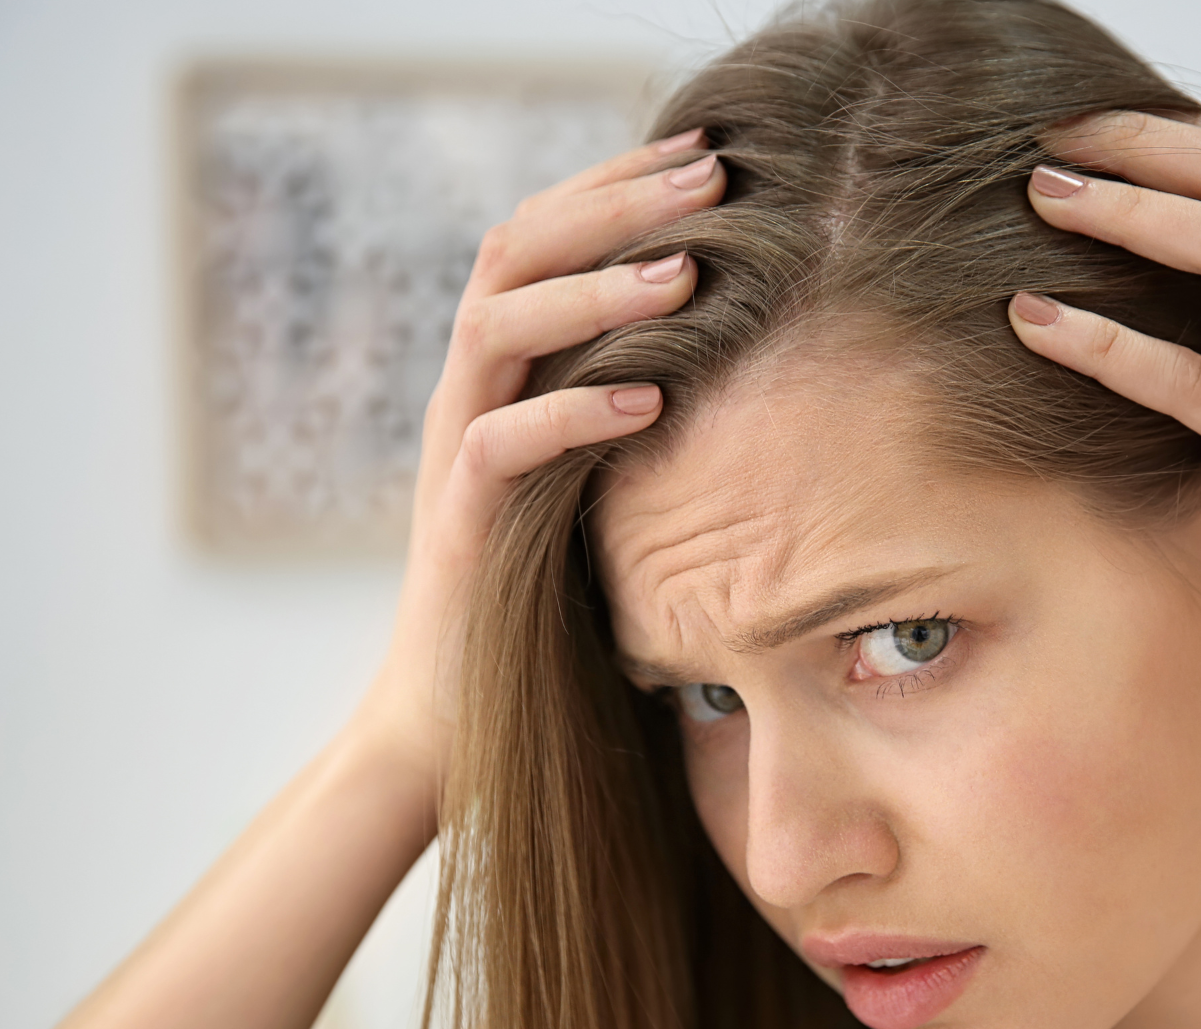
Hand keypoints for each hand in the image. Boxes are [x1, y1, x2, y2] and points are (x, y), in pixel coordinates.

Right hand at [354, 129, 725, 790]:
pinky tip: (648, 400)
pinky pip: (497, 447)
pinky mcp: (456, 526)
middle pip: (516, 252)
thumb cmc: (550, 589)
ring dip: (593, 292)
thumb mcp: (602, 472)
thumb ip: (637, 396)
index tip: (707, 148)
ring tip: (687, 272)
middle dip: (614, 203)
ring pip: (496, 328)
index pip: (542, 236)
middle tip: (711, 173)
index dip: (615, 182)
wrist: (459, 707)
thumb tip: (748, 339)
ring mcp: (453, 452)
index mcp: (502, 367)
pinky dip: (571, 414)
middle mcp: (468, 391)